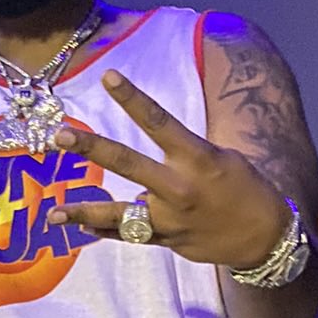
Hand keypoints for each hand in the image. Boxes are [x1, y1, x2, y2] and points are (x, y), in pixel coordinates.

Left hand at [48, 68, 289, 271]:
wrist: (265, 237)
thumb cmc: (245, 188)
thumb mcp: (222, 157)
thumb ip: (183, 150)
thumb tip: (156, 135)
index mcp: (198, 158)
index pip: (159, 121)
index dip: (133, 97)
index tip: (108, 77)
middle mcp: (179, 188)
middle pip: (128, 164)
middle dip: (93, 148)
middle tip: (61, 136)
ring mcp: (170, 218)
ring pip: (118, 214)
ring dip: (84, 211)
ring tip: (53, 211)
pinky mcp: (166, 241)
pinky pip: (129, 235)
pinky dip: (105, 229)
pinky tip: (81, 225)